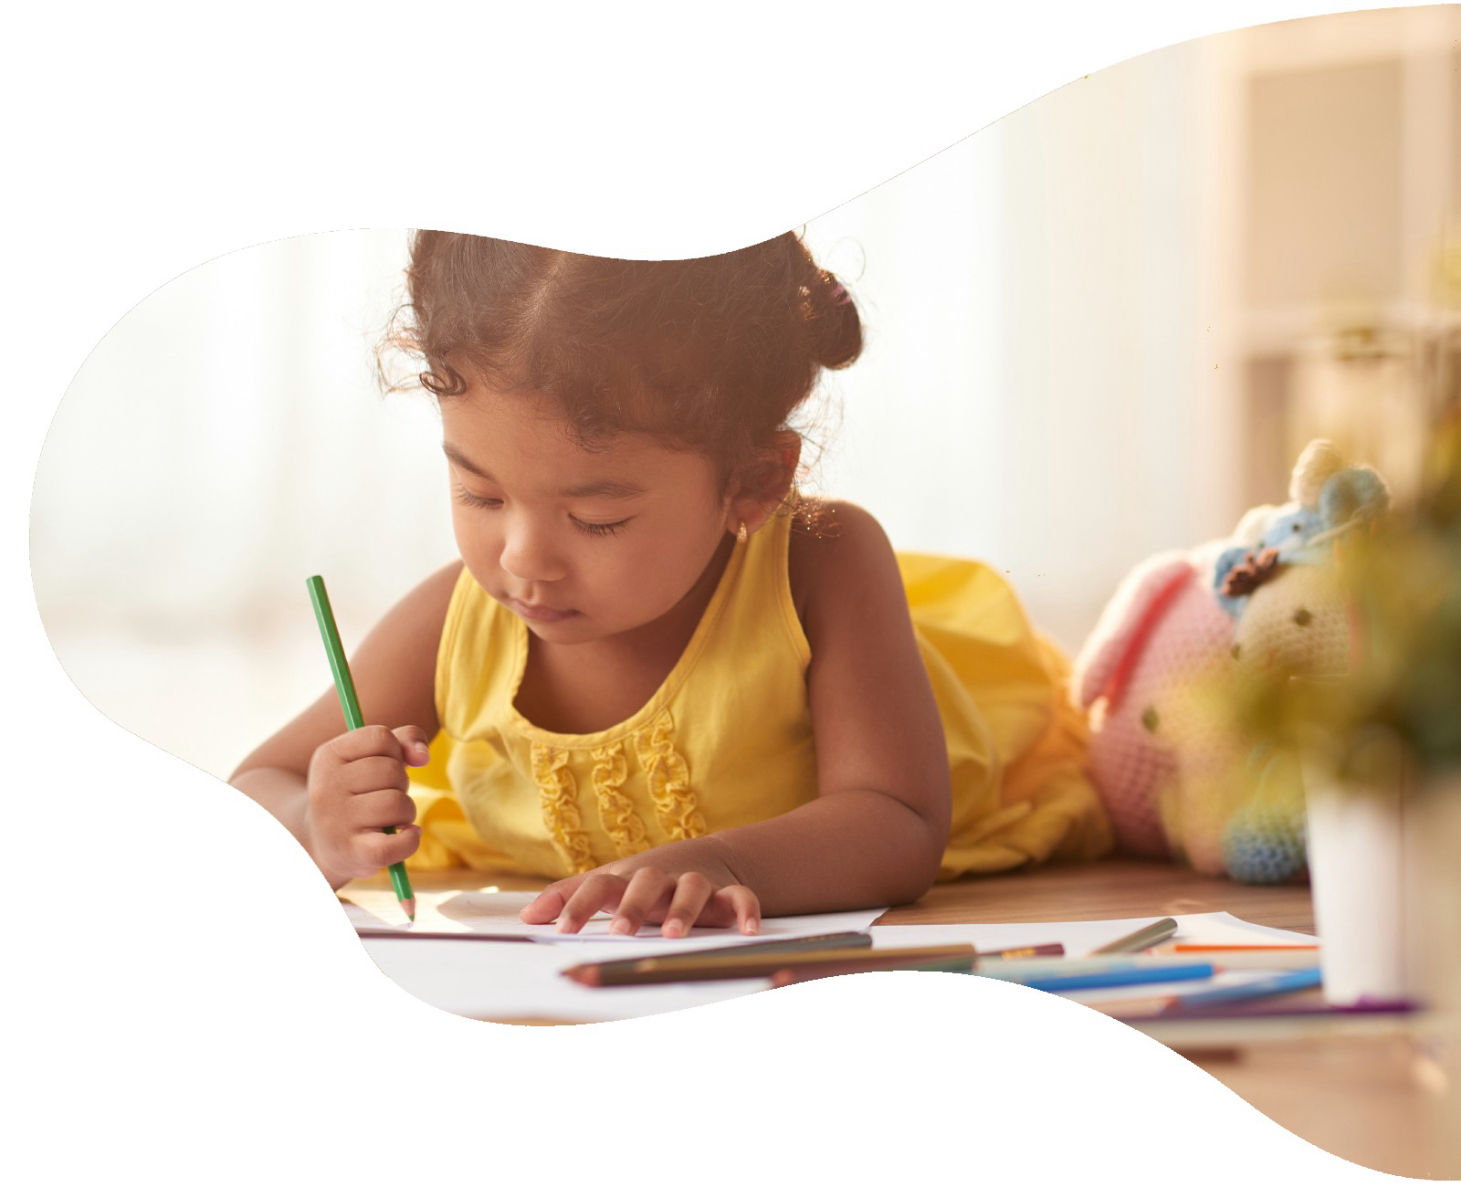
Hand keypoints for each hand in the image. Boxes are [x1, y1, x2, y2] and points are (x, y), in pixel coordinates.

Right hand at [303, 724, 428, 881]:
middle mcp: (326, 787)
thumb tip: (423, 755)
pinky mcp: (353, 852)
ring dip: (406, 811)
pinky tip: (407, 835)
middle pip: (392, 771)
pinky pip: (397, 843)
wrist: (324, 842)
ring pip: (398, 803)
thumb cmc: (357, 792)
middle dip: (401, 783)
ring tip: (391, 818)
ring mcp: (337, 822)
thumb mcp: (372, 757)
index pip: (380, 737)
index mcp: (328, 756)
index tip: (384, 765)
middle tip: (385, 796)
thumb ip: (404, 740)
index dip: (395, 751)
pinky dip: (411, 839)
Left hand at [521, 860, 761, 937]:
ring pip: (692, 888)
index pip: (598, 885)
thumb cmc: (644, 880)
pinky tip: (747, 931)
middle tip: (619, 931)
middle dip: (632, 905)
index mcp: (627, 877)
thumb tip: (525, 916)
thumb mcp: (608, 883)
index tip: (561, 930)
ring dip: (683, 909)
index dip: (579, 905)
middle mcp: (659, 877)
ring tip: (674, 935)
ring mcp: (694, 881)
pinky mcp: (726, 891)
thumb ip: (568, 897)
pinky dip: (746, 911)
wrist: (706, 857)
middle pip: (644, 881)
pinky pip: (740, 898)